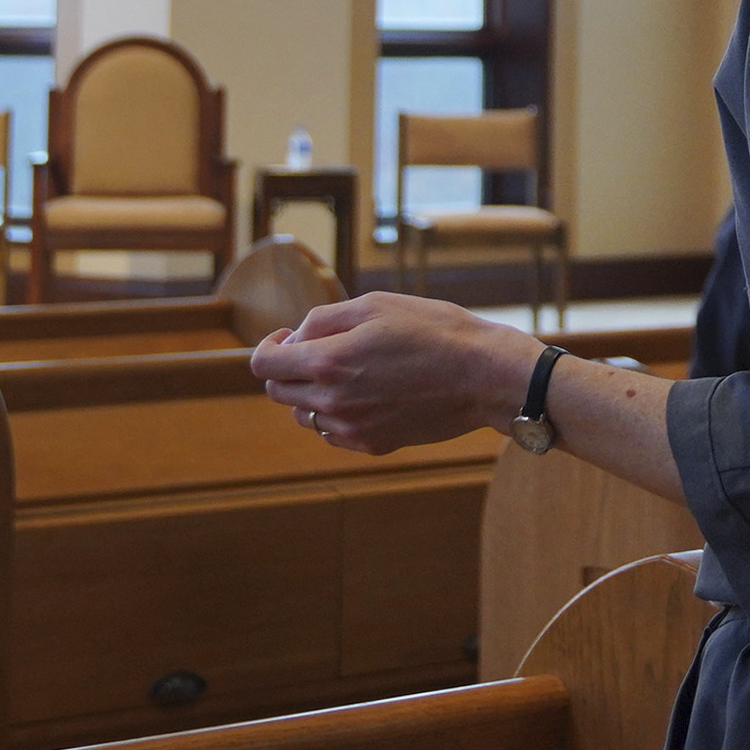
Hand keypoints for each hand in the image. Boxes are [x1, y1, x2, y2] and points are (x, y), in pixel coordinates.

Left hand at [251, 296, 540, 455]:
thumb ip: (322, 320)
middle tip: (318, 350)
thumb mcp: (375, 305)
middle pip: (279, 392)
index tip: (286, 338)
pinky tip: (366, 394)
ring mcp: (352, 428)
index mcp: (328, 362)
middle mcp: (333, 401)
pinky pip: (333, 433)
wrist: (484, 376)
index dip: (267, 348)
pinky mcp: (372, 444)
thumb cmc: (435, 331)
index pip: (264, 366)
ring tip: (347, 371)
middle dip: (288, 369)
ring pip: (304, 415)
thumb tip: (293, 340)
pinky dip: (336, 414)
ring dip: (311, 393)